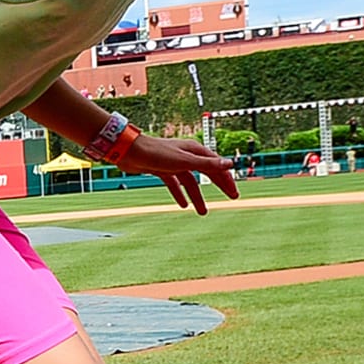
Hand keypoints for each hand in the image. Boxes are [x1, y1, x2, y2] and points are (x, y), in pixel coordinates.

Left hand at [115, 136, 238, 215]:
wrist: (129, 151)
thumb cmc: (157, 153)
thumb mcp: (184, 161)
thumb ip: (207, 164)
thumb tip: (230, 164)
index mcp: (194, 150)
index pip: (216, 166)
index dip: (226, 179)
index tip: (234, 193)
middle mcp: (186, 156)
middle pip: (207, 172)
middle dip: (219, 185)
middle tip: (232, 198)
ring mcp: (174, 163)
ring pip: (190, 182)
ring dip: (197, 197)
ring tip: (202, 212)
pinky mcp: (161, 169)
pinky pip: (174, 184)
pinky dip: (179, 194)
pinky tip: (182, 205)